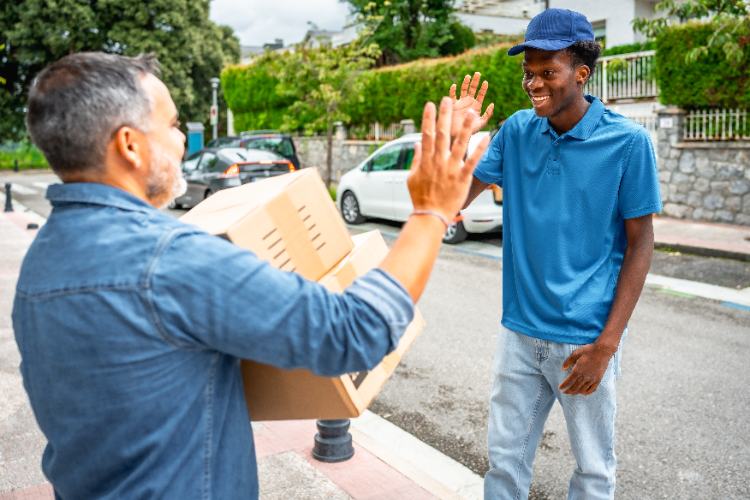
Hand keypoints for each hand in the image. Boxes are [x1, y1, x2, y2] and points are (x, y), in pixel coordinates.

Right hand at [407, 97, 489, 222]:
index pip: (427, 135)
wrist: (430, 216)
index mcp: (426, 161)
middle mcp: (438, 162)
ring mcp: (450, 170)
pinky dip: (479, 149)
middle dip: (445, 116)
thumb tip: (417, 144)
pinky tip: (487, 137)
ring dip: (466, 127)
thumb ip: (416, 160)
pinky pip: (472, 161)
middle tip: (449, 99)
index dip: (428, 118)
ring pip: (459, 144)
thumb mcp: (412, 178)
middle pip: (443, 134)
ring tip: (471, 112)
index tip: (430, 104)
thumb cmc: (420, 198)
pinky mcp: (461, 179)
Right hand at [449, 72, 493, 136]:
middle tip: (478, 73)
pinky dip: (452, 91)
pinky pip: (452, 96)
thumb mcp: (481, 123)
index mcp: (476, 105)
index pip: (481, 94)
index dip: (483, 88)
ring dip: (465, 83)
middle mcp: (469, 102)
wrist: (458, 134)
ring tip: (468, 77)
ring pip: (463, 89)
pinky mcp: (453, 105)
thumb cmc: (470, 130)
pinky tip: (454, 86)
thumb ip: (488, 114)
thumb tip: (492, 104)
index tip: (485, 82)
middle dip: (475, 81)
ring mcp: (461, 102)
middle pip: (472, 89)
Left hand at [559, 344, 615, 395]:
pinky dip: (586, 392)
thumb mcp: (575, 353)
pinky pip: (592, 389)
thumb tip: (563, 369)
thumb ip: (568, 361)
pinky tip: (583, 392)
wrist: (603, 351)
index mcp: (578, 370)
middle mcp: (585, 376)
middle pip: (575, 387)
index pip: (569, 381)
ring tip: (572, 393)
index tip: (560, 388)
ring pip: (582, 390)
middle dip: (568, 391)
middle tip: (564, 392)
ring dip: (576, 392)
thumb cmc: (588, 350)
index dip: (564, 386)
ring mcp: (592, 379)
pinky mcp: (598, 379)